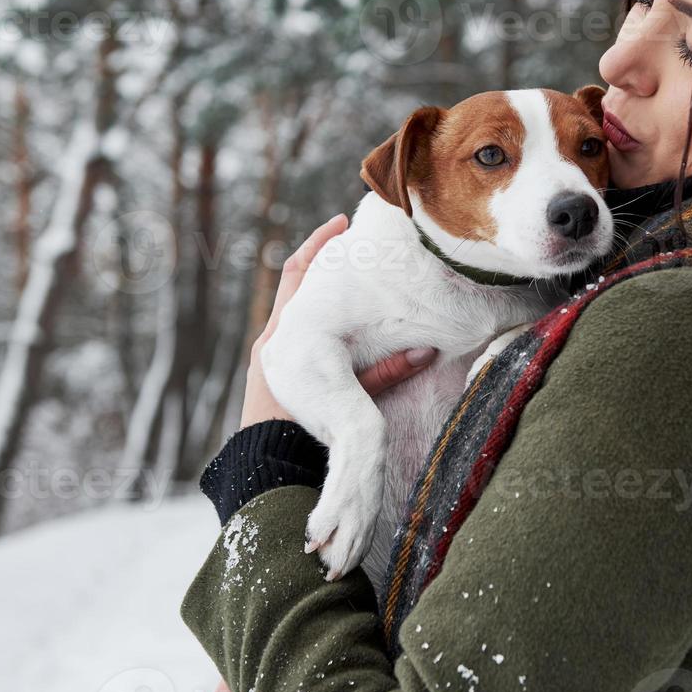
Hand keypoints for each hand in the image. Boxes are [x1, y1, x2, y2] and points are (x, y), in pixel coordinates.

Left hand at [240, 212, 439, 426]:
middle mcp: (272, 337)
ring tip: (352, 281)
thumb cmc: (298, 431)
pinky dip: (317, 321)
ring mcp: (271, 355)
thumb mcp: (346, 395)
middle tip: (353, 246)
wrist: (266, 467)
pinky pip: (296, 333)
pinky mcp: (274, 373)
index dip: (319, 244)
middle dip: (323, 264)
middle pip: (296, 285)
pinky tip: (341, 326)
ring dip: (321, 294)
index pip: (298, 271)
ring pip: (297, 311)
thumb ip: (386, 373)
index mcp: (281, 332)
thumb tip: (425, 350)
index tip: (341, 224)